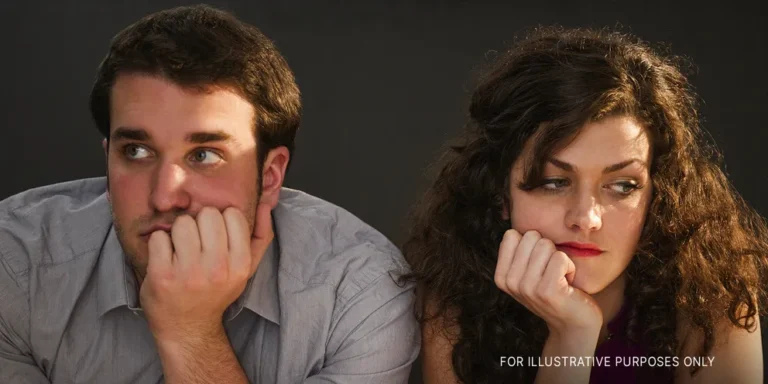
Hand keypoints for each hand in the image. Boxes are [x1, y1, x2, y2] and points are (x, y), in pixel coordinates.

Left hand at [140, 203, 273, 341]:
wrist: (188, 328)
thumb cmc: (216, 292)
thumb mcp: (246, 269)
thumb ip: (261, 236)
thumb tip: (265, 204)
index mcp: (240, 265)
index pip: (232, 214)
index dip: (222, 221)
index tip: (216, 237)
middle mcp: (217, 269)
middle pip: (207, 214)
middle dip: (200, 224)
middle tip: (196, 244)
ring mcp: (189, 273)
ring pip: (182, 223)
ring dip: (178, 233)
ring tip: (181, 251)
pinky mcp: (162, 276)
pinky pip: (159, 238)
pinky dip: (159, 244)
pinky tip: (165, 259)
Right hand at [494, 229, 601, 335]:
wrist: (573, 324)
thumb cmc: (554, 290)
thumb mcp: (527, 273)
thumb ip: (518, 252)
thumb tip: (512, 220)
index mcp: (501, 276)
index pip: (512, 235)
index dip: (531, 244)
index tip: (537, 265)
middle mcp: (510, 283)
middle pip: (531, 236)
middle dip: (547, 249)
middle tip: (550, 272)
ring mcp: (527, 288)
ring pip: (546, 245)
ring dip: (560, 259)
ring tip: (559, 278)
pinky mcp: (547, 290)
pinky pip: (561, 257)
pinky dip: (570, 267)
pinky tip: (568, 284)